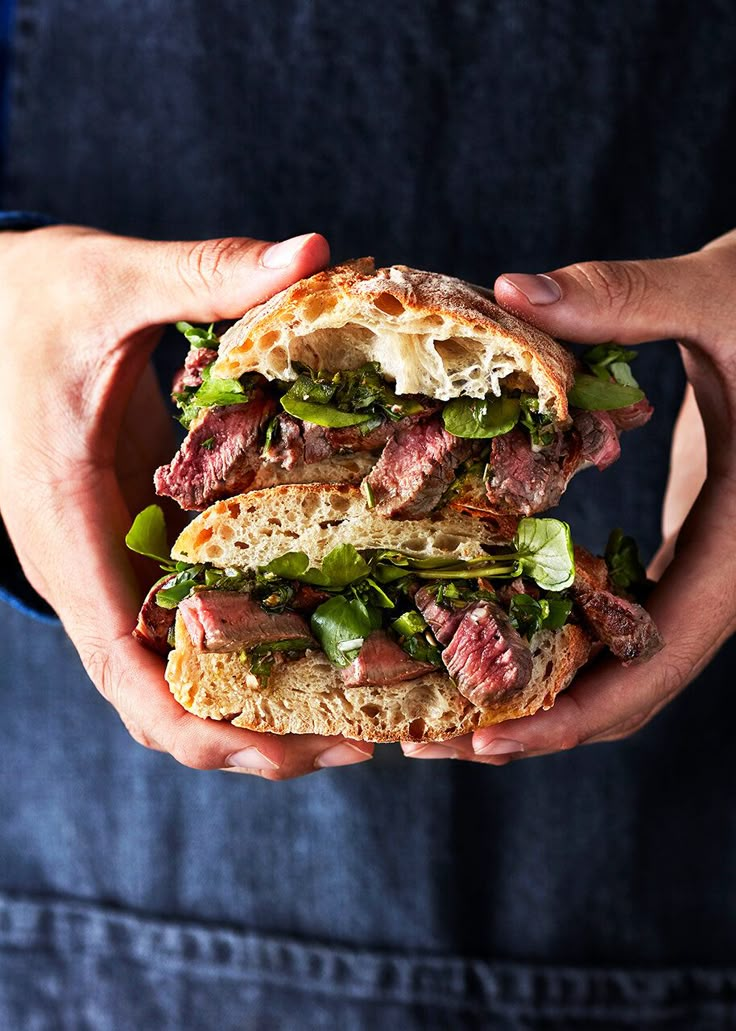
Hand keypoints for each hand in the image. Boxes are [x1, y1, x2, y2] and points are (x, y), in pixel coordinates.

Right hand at [0, 225, 372, 776]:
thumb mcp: (111, 282)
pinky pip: (183, 621)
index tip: (295, 749)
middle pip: (159, 698)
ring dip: (254, 704)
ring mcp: (108, 562)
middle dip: (251, 737)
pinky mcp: (131, 542)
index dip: (204, 727)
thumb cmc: (24, 301)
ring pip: (174, 670)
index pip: (125, 668)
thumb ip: (206, 274)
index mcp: (69, 530)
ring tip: (355, 710)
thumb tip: (312, 253)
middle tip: (363, 743)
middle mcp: (87, 568)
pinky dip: (242, 648)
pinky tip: (316, 636)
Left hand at [403, 229, 735, 764]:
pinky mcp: (682, 543)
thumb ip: (627, 298)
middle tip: (429, 738)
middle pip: (626, 688)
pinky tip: (487, 624)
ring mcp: (702, 564)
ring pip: (620, 660)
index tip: (484, 740)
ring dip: (537, 689)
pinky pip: (619, 614)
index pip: (657, 665)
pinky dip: (557, 635)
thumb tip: (510, 293)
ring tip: (438, 700)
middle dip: (533, 724)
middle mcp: (721, 575)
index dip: (571, 716)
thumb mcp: (723, 296)